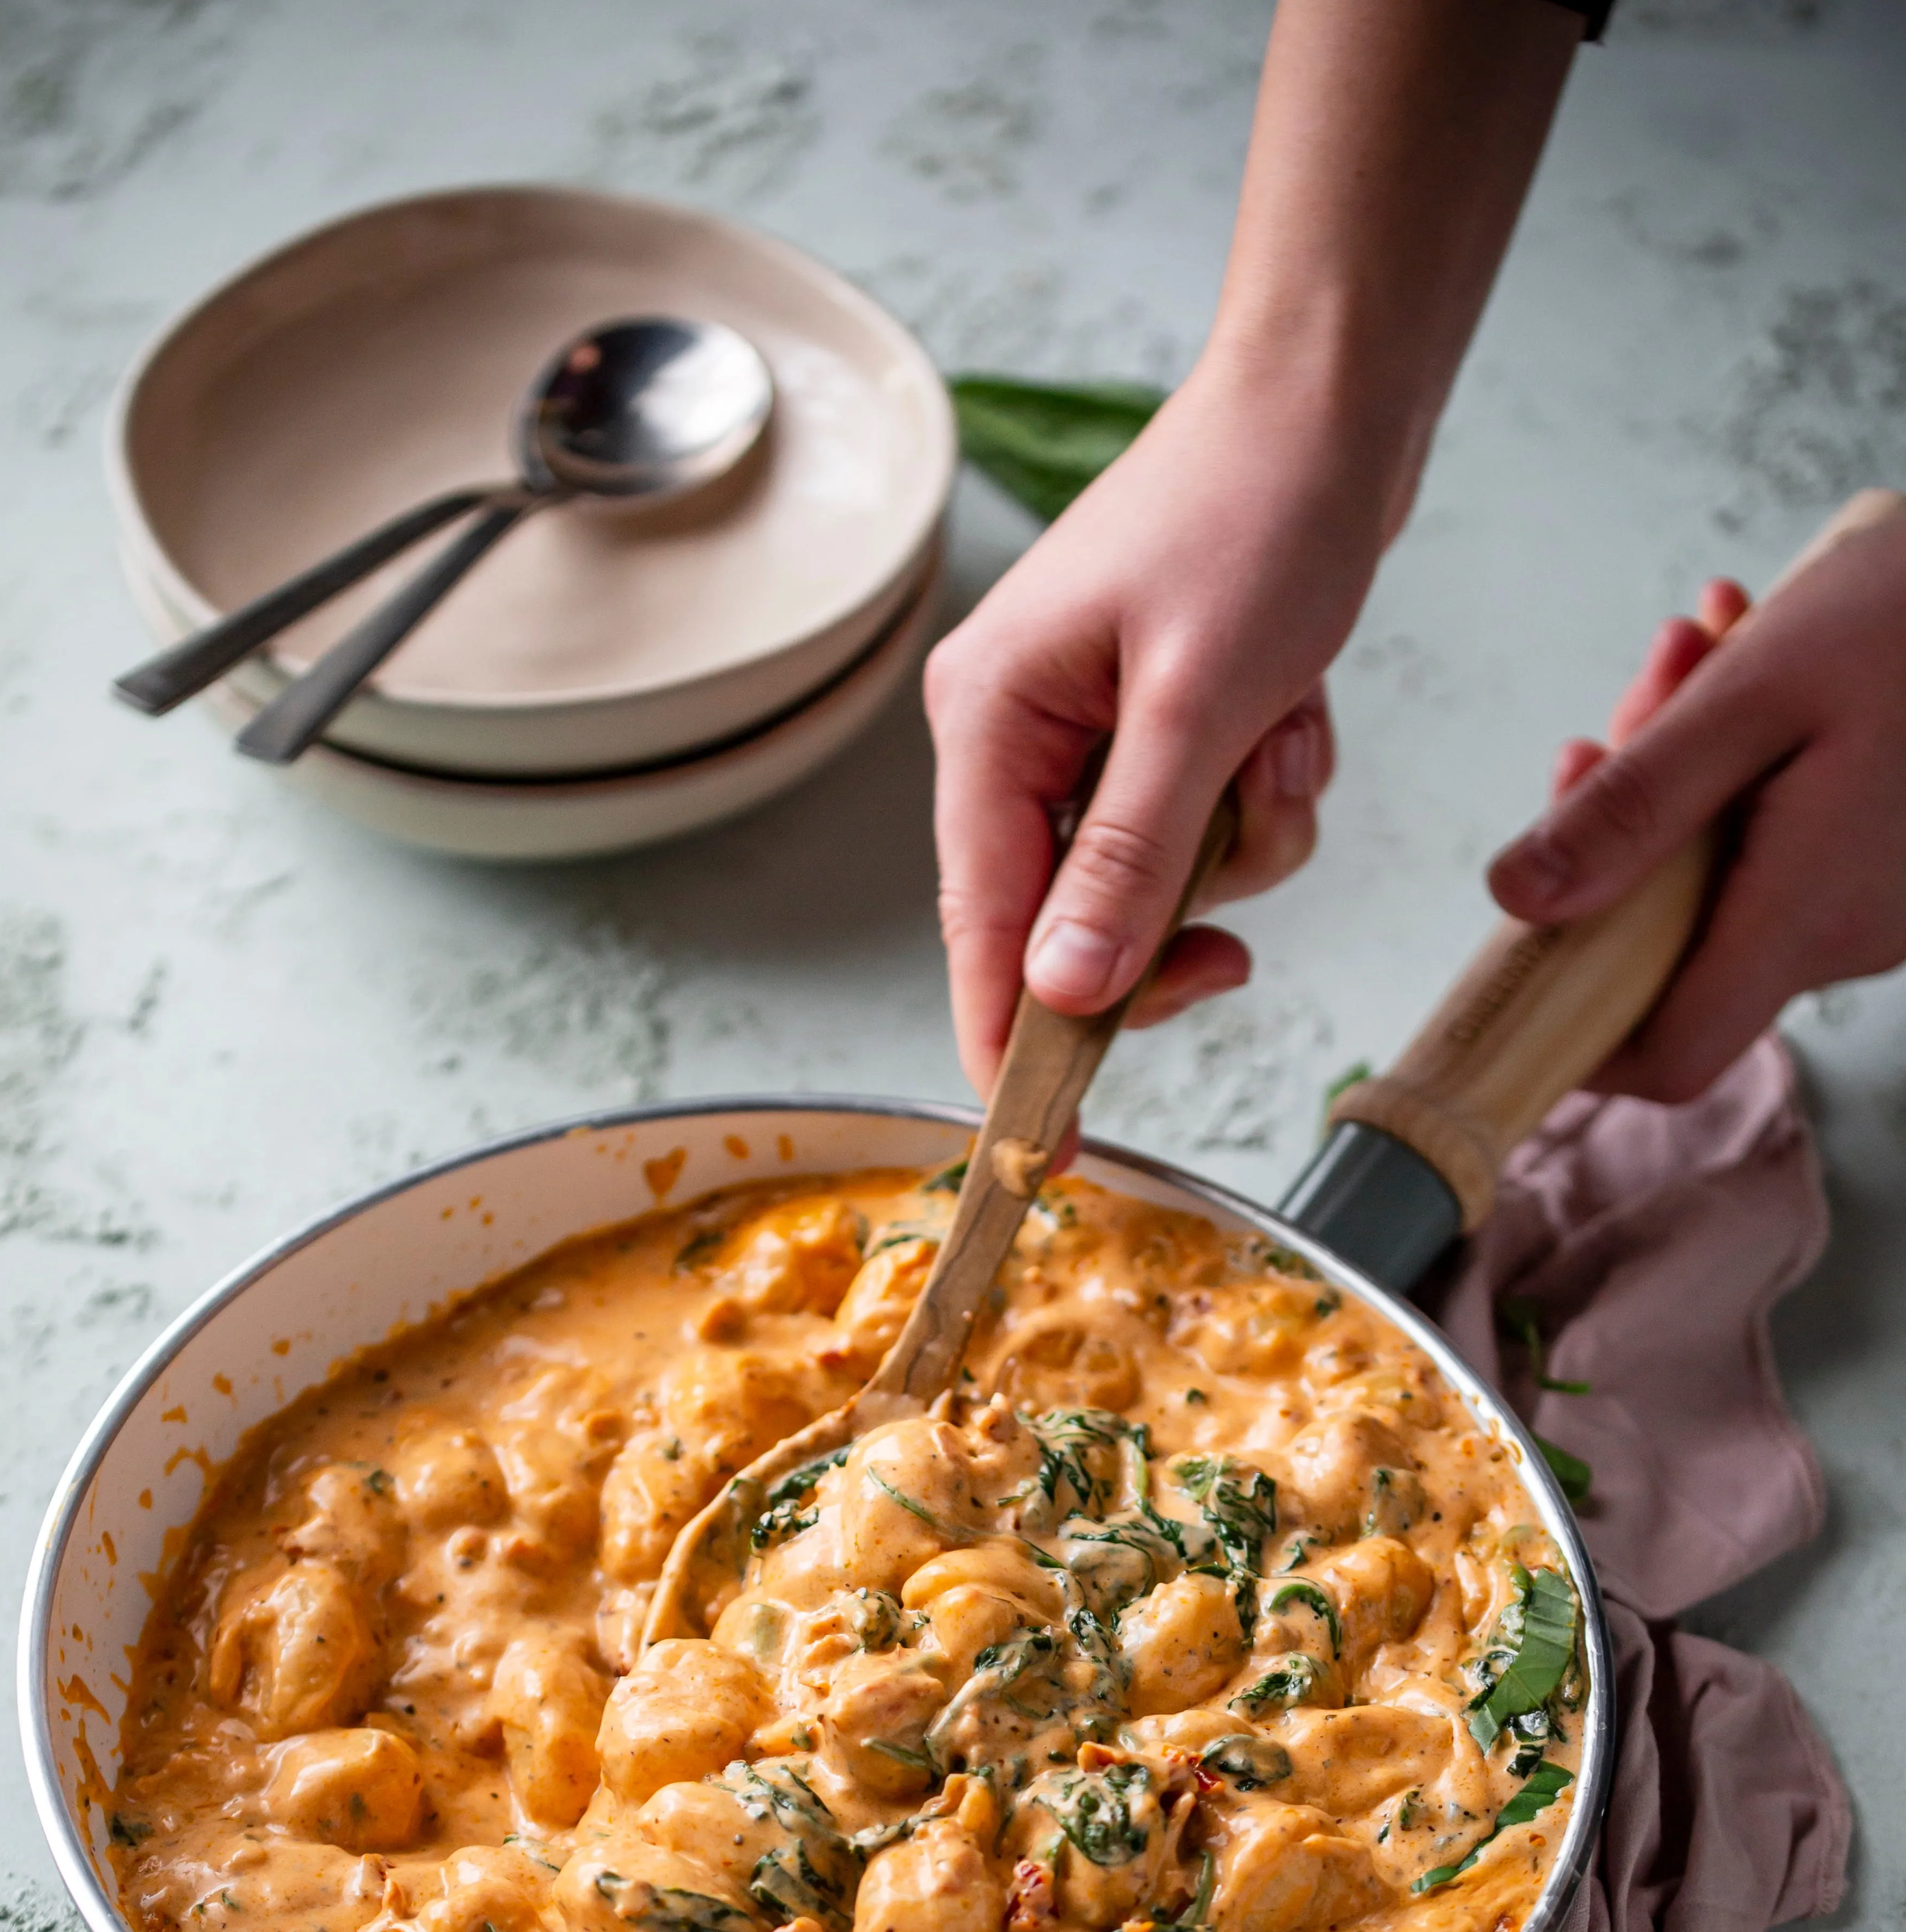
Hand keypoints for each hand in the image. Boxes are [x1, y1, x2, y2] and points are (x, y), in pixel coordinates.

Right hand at [925, 364, 1375, 1100]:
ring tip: (1279, 736)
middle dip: (1170, 924)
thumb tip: (1064, 993)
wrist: (1331, 404)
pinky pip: (1202, 830)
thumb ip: (1126, 862)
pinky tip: (1289, 714)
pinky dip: (1260, 795)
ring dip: (1239, 840)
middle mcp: (1014, 735)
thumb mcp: (1197, 706)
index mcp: (987, 722)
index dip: (1013, 1045)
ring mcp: (1083, 732)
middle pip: (1068, 924)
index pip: (981, 929)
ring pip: (1155, 884)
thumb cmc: (1258, 516)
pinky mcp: (1152, 727)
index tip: (1048, 1148)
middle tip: (1235, 949)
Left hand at [1488, 499, 1905, 1100]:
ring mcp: (1879, 906)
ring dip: (1686, 768)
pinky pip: (1784, 838)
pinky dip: (1749, 762)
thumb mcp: (1753, 691)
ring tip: (1710, 640)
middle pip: (1675, 942)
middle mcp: (1847, 938)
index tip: (1527, 952)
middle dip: (1627, 824)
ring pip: (1724, 874)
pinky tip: (1758, 656)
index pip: (1667, 1059)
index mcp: (1805, 918)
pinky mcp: (1895, 862)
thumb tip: (1516, 896)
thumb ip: (1633, 805)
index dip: (1579, 1035)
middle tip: (1642, 689)